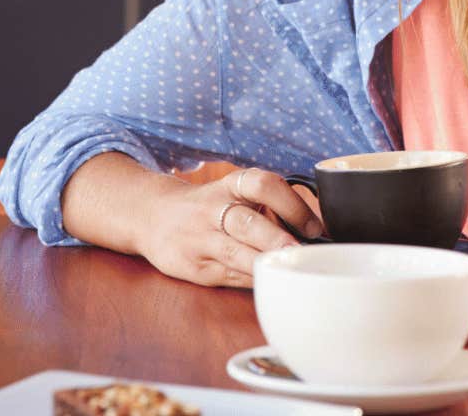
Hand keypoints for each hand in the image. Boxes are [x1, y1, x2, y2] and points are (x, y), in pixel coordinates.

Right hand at [137, 166, 324, 287]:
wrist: (153, 215)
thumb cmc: (211, 206)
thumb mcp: (235, 193)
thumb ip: (268, 208)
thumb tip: (313, 234)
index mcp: (231, 185)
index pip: (264, 185)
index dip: (291, 203)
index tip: (314, 226)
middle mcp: (213, 208)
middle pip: (247, 222)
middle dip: (277, 240)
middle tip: (302, 254)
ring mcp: (200, 239)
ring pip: (234, 253)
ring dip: (264, 264)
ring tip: (288, 272)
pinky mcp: (192, 266)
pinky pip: (227, 275)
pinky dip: (251, 280)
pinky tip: (269, 284)